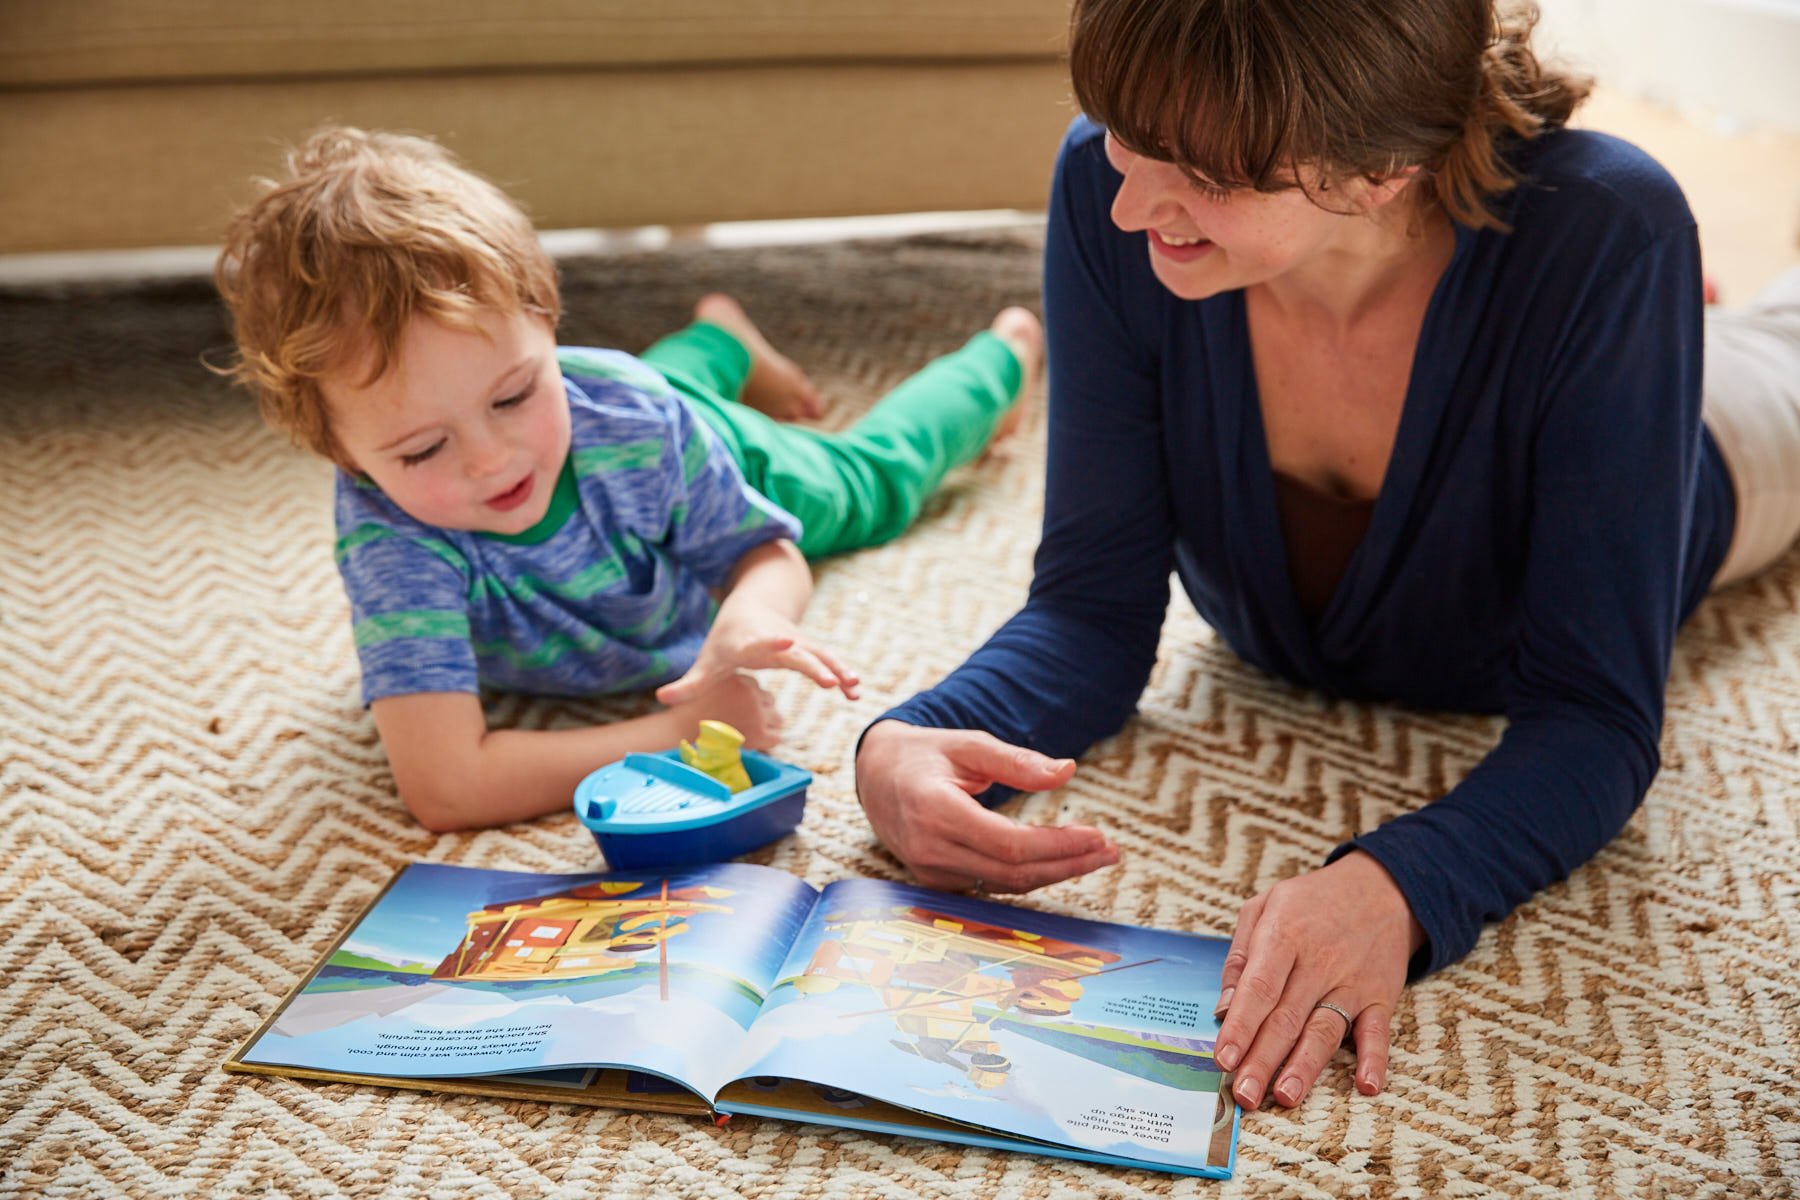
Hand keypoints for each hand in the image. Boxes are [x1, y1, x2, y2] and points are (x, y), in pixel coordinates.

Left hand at [656, 596, 858, 705]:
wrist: (752, 606)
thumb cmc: (726, 639)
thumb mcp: (707, 660)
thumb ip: (689, 683)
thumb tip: (662, 699)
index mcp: (749, 641)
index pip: (760, 642)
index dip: (772, 643)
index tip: (786, 642)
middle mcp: (777, 638)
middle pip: (797, 652)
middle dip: (812, 665)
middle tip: (829, 682)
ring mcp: (796, 642)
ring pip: (819, 655)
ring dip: (837, 669)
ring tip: (853, 688)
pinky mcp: (808, 648)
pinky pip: (828, 660)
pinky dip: (841, 674)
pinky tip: (854, 693)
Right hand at [664, 671, 781, 749]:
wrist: (679, 732)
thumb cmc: (690, 713)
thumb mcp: (709, 687)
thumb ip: (731, 688)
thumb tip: (751, 696)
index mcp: (738, 679)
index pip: (756, 687)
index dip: (749, 700)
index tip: (736, 709)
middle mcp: (750, 693)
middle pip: (770, 700)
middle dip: (762, 711)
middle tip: (744, 722)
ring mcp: (755, 713)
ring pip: (777, 718)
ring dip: (767, 726)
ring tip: (749, 732)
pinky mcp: (758, 732)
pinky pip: (775, 737)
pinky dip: (767, 742)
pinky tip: (754, 743)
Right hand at [854, 720, 1118, 891]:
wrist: (876, 777)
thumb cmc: (926, 755)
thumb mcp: (969, 744)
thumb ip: (1017, 761)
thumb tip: (1067, 771)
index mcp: (935, 809)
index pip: (1009, 844)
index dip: (1058, 846)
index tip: (1098, 836)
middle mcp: (929, 848)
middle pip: (1013, 872)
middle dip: (1067, 864)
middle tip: (1109, 850)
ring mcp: (929, 871)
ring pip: (1005, 885)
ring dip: (1055, 874)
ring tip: (1094, 856)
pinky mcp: (934, 882)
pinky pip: (990, 886)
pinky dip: (1028, 877)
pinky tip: (1059, 864)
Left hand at [1213, 850, 1425, 1109]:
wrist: (1381, 888)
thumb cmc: (1311, 901)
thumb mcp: (1264, 907)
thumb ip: (1240, 957)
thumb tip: (1223, 1008)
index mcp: (1284, 936)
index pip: (1259, 988)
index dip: (1241, 1026)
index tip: (1223, 1059)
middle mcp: (1319, 962)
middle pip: (1287, 1018)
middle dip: (1263, 1060)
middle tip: (1244, 1095)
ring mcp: (1352, 982)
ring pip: (1325, 1030)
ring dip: (1306, 1066)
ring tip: (1285, 1096)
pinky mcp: (1380, 997)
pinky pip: (1378, 1032)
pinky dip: (1374, 1059)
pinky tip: (1366, 1085)